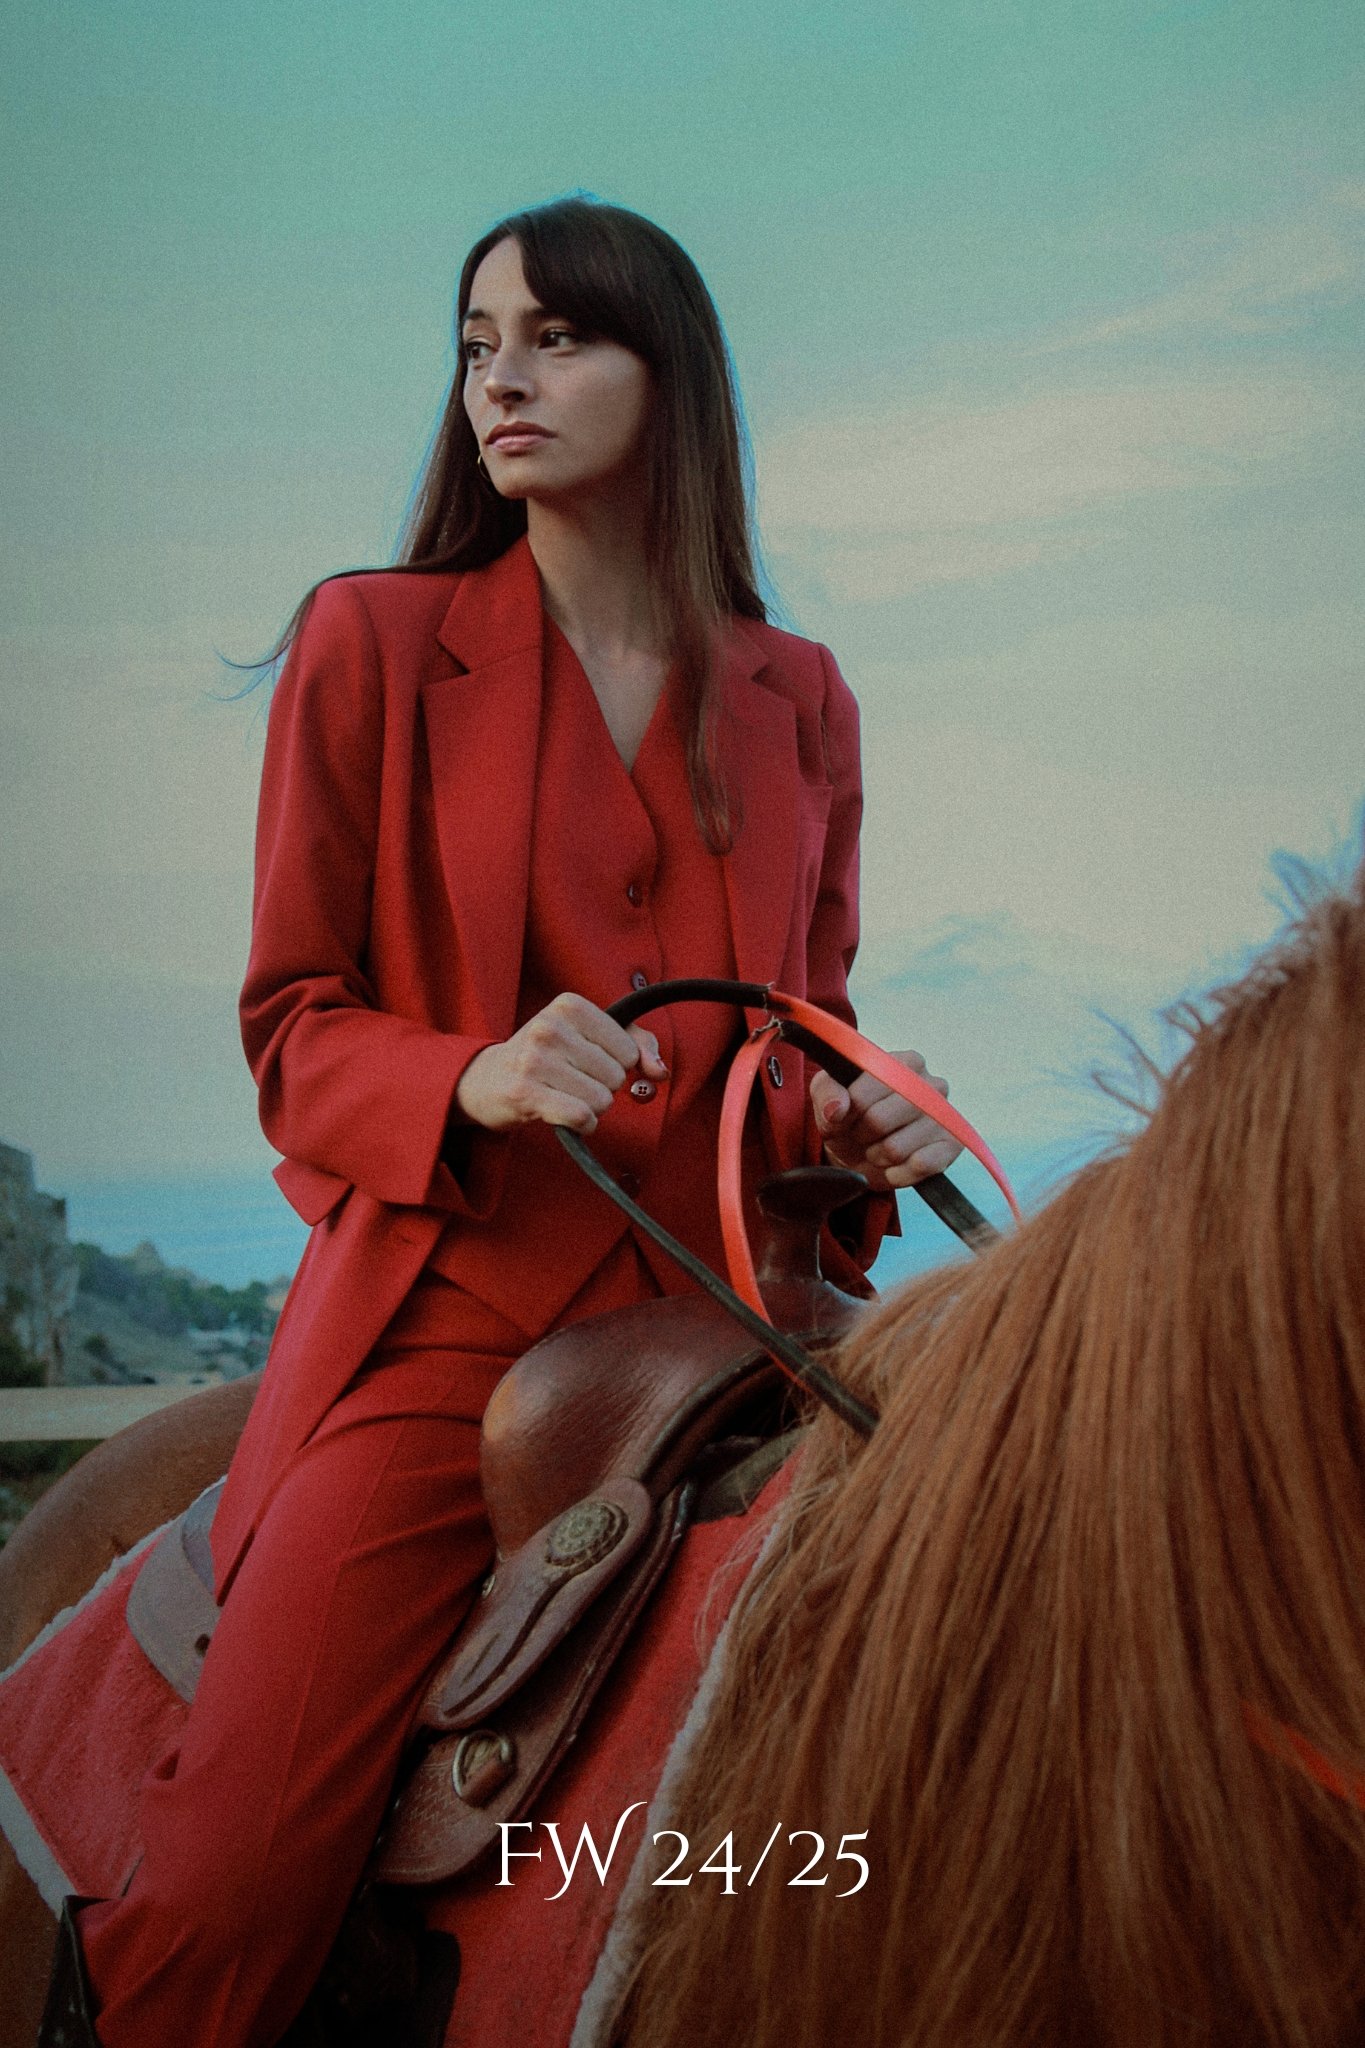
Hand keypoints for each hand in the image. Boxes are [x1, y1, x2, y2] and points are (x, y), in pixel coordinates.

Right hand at [453, 992, 666, 1134]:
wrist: (486, 1080)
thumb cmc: (547, 1056)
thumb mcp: (588, 1037)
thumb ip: (637, 1045)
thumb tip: (660, 1071)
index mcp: (569, 1005)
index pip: (628, 1049)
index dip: (617, 1065)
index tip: (590, 1062)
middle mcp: (549, 1027)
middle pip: (616, 1076)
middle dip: (602, 1087)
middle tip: (573, 1081)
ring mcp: (534, 1060)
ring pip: (601, 1099)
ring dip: (592, 1108)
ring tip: (565, 1096)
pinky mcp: (525, 1092)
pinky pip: (581, 1116)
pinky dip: (584, 1124)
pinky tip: (566, 1116)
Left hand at [809, 1050, 961, 1192]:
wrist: (865, 1152)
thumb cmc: (850, 1116)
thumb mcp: (828, 1096)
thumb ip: (827, 1093)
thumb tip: (837, 1108)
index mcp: (904, 1062)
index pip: (865, 1090)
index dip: (847, 1111)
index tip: (846, 1114)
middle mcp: (931, 1084)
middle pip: (879, 1120)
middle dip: (861, 1134)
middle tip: (862, 1134)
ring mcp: (946, 1116)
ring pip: (895, 1149)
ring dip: (877, 1156)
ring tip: (877, 1148)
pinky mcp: (952, 1147)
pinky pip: (919, 1167)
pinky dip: (898, 1173)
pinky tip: (894, 1165)